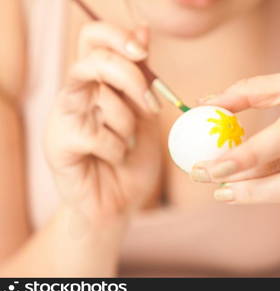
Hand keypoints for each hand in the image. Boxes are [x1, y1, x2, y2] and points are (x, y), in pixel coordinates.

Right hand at [45, 22, 161, 220]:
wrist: (121, 201)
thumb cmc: (133, 157)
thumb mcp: (145, 113)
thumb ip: (142, 76)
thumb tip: (143, 29)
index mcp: (95, 81)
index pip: (92, 38)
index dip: (116, 36)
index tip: (142, 52)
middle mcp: (75, 92)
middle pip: (95, 61)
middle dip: (132, 80)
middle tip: (150, 107)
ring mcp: (63, 117)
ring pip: (101, 98)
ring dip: (128, 125)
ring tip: (126, 144)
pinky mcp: (58, 143)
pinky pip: (97, 134)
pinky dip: (118, 150)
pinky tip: (113, 160)